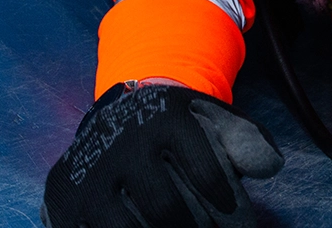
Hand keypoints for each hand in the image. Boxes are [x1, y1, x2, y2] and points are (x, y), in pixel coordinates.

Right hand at [42, 82, 282, 227]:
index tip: (240, 224)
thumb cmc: (177, 128)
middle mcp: (123, 141)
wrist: (116, 115)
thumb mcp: (214, 121)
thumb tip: (269, 168)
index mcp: (166, 117)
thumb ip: (246, 141)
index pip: (205, 169)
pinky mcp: (63, 198)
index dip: (230, 207)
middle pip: (167, 209)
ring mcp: (90, 172)